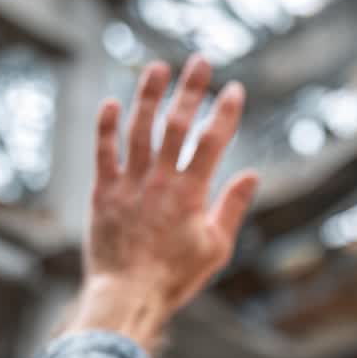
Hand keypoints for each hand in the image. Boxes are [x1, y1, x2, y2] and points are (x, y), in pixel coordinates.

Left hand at [61, 55, 258, 349]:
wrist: (126, 296)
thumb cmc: (174, 278)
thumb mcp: (216, 249)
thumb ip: (232, 208)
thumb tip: (252, 174)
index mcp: (191, 194)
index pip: (213, 141)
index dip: (225, 112)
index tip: (234, 89)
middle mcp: (160, 182)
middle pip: (177, 124)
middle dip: (190, 89)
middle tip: (200, 61)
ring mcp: (129, 184)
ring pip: (139, 129)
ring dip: (149, 95)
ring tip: (157, 68)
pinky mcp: (104, 193)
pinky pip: (103, 152)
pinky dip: (107, 126)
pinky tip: (113, 103)